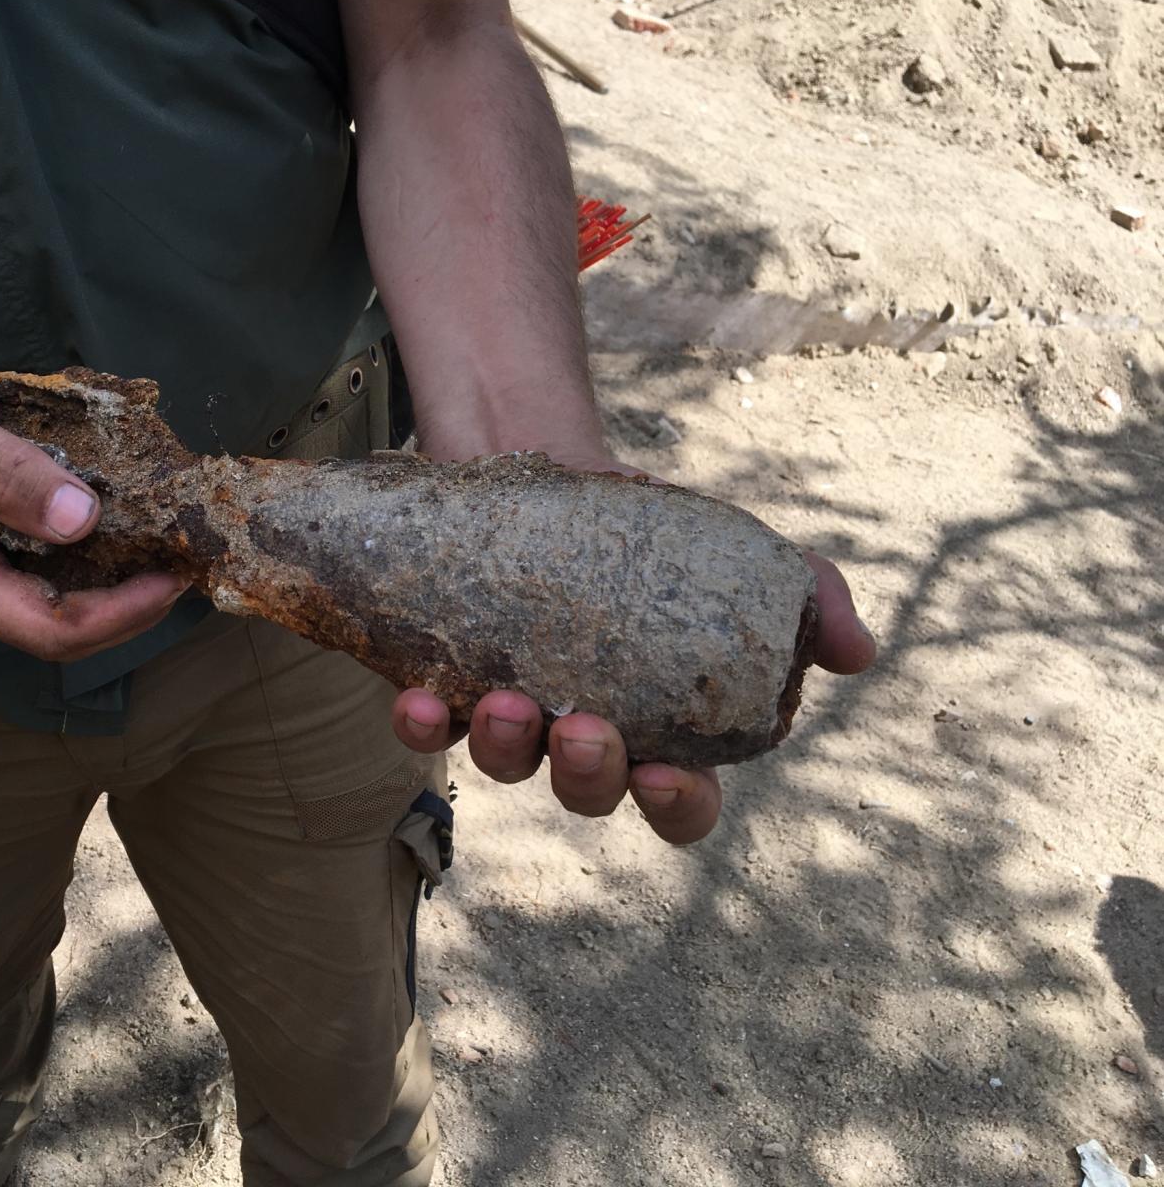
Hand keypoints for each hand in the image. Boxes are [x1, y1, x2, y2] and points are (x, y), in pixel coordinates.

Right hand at [0, 334, 186, 659]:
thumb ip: (4, 475)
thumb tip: (82, 519)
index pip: (48, 630)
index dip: (118, 616)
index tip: (172, 577)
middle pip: (61, 627)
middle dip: (130, 607)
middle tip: (189, 564)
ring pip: (59, 596)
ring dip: (119, 583)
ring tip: (173, 547)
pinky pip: (49, 559)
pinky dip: (95, 548)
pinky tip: (129, 517)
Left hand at [391, 533, 875, 845]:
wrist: (548, 468)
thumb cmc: (649, 533)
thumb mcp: (734, 556)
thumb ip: (806, 599)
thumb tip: (858, 651)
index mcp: (660, 729)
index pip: (677, 802)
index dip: (673, 806)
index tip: (666, 774)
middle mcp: (581, 736)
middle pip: (585, 792)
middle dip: (584, 774)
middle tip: (582, 729)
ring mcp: (509, 712)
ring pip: (504, 763)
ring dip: (501, 747)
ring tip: (502, 700)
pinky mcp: (444, 679)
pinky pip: (427, 723)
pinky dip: (418, 722)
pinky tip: (415, 699)